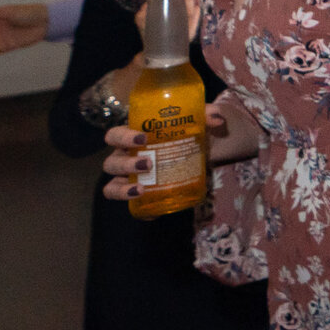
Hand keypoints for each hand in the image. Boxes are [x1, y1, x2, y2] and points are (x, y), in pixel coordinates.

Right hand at [102, 99, 257, 198]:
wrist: (202, 159)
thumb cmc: (188, 137)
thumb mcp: (198, 125)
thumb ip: (206, 116)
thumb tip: (218, 118)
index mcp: (133, 139)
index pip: (115, 135)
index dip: (123, 137)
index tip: (143, 138)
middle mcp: (126, 158)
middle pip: (111, 162)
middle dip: (126, 164)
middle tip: (148, 164)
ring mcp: (130, 180)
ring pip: (112, 186)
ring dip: (122, 189)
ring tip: (141, 189)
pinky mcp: (140, 197)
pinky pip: (131, 207)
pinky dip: (139, 210)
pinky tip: (153, 213)